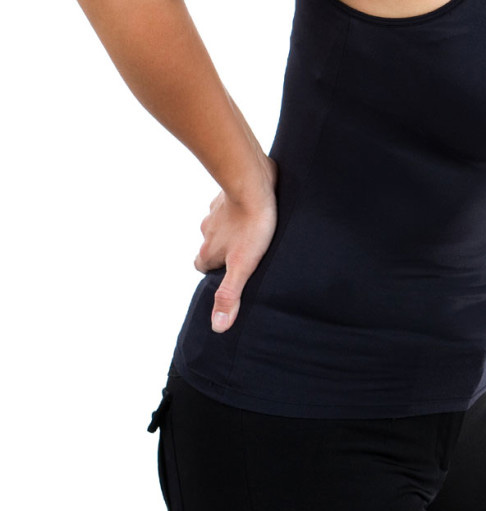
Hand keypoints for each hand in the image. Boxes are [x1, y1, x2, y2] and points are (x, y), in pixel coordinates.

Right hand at [194, 157, 277, 332]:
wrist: (254, 182)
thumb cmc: (253, 225)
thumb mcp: (243, 266)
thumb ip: (230, 294)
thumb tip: (218, 327)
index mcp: (208, 250)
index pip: (202, 266)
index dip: (215, 272)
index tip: (232, 273)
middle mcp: (208, 230)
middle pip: (211, 245)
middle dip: (225, 250)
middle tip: (247, 253)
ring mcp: (217, 211)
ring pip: (220, 224)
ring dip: (234, 228)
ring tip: (255, 232)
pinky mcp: (229, 194)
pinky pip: (232, 204)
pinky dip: (240, 208)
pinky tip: (258, 210)